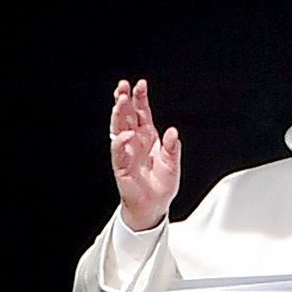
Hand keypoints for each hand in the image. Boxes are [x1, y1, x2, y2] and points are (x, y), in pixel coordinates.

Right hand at [108, 78, 179, 230]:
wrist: (154, 206)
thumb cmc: (161, 185)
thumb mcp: (173, 164)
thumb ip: (173, 148)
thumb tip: (174, 132)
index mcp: (148, 137)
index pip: (141, 113)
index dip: (140, 99)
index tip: (140, 84)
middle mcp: (135, 142)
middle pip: (127, 116)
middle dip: (124, 100)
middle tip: (123, 86)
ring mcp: (126, 152)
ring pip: (118, 129)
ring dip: (118, 115)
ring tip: (120, 101)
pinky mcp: (121, 167)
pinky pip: (118, 152)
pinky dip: (121, 143)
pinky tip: (125, 135)